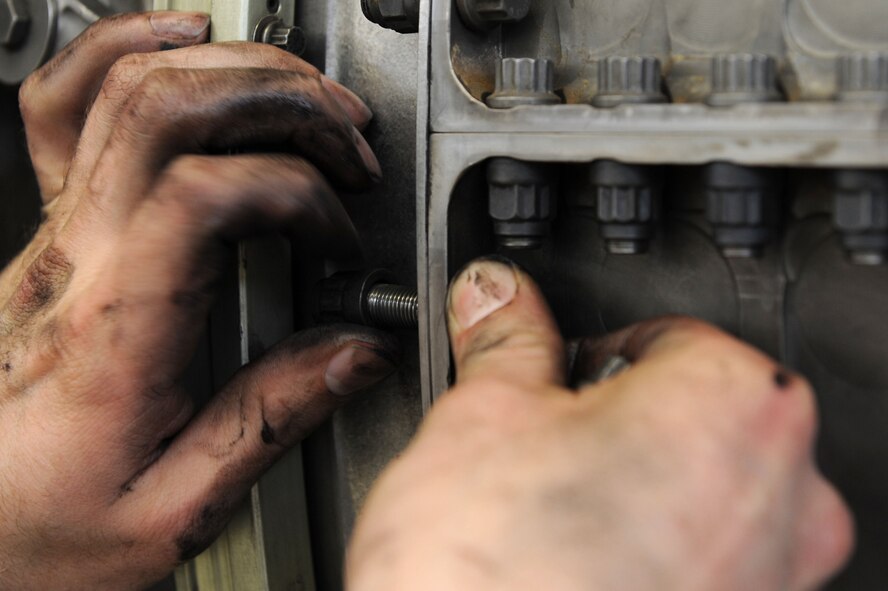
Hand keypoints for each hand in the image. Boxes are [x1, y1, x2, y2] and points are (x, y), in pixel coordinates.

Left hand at [0, 12, 394, 589]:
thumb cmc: (38, 533)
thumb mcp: (169, 513)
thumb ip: (268, 422)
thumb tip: (352, 354)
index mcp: (115, 332)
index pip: (207, 193)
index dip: (297, 192)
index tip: (338, 239)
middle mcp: (74, 262)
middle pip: (169, 109)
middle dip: (282, 101)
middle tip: (346, 140)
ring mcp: (50, 234)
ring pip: (122, 87)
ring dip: (227, 68)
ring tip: (297, 88)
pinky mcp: (46, 232)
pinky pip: (60, 103)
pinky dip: (125, 49)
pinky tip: (179, 42)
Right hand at [348, 257, 853, 590]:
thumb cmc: (489, 577)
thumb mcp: (484, 416)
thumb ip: (506, 342)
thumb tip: (498, 298)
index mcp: (736, 406)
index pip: (670, 337)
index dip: (595, 354)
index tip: (561, 376)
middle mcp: (785, 498)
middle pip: (693, 416)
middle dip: (616, 422)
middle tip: (546, 447)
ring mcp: (771, 580)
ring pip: (701, 493)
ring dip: (633, 489)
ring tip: (552, 515)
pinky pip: (703, 564)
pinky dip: (649, 554)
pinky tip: (575, 566)